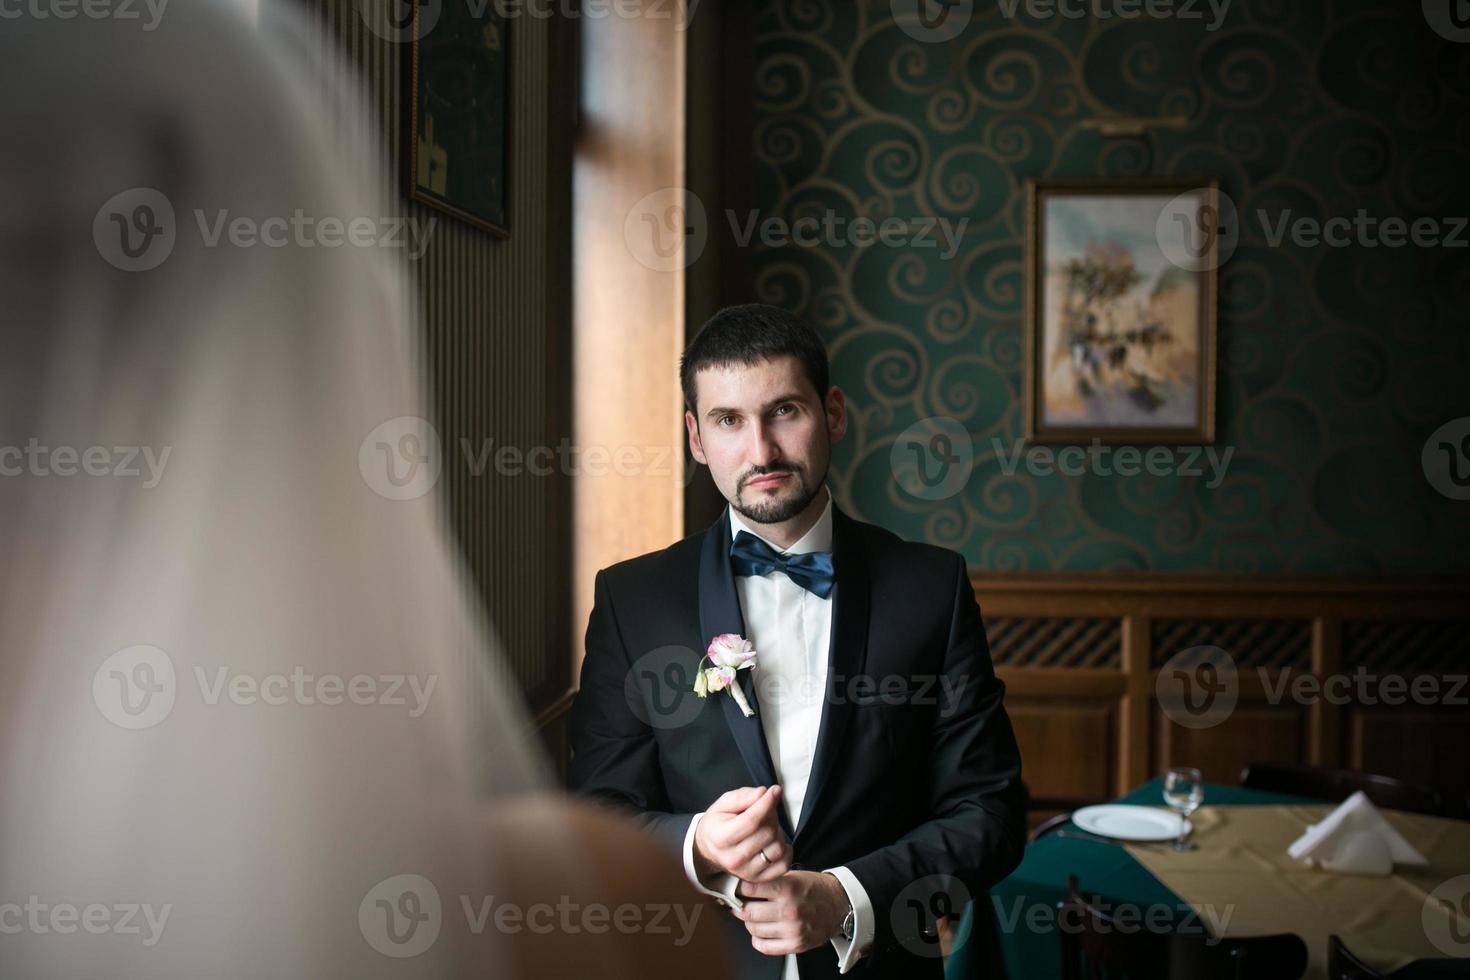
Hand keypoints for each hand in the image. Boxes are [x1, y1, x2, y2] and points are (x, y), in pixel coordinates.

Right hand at [692, 785, 790, 883]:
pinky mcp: (759, 879)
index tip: (776, 790)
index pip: (752, 821)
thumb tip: (763, 793)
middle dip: (771, 815)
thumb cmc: (718, 823)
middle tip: (765, 811)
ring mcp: (746, 872)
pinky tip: (774, 842)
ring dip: (778, 833)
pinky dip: (785, 851)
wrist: (709, 849)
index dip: (767, 803)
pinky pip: (784, 864)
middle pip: (767, 832)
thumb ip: (742, 796)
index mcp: (721, 838)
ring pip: (778, 847)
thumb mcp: (723, 804)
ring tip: (766, 828)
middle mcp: (733, 858)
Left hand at [734, 871, 848, 956]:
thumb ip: (769, 880)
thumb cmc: (814, 888)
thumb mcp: (792, 876)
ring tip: (755, 915)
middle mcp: (789, 910)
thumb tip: (740, 883)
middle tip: (739, 902)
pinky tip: (762, 930)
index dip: (737, 887)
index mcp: (788, 888)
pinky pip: (764, 946)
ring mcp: (792, 930)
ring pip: (753, 929)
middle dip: (739, 906)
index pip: (749, 889)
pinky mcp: (795, 945)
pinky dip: (758, 939)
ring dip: (749, 922)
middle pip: (747, 912)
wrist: (839, 904)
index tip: (733, 887)